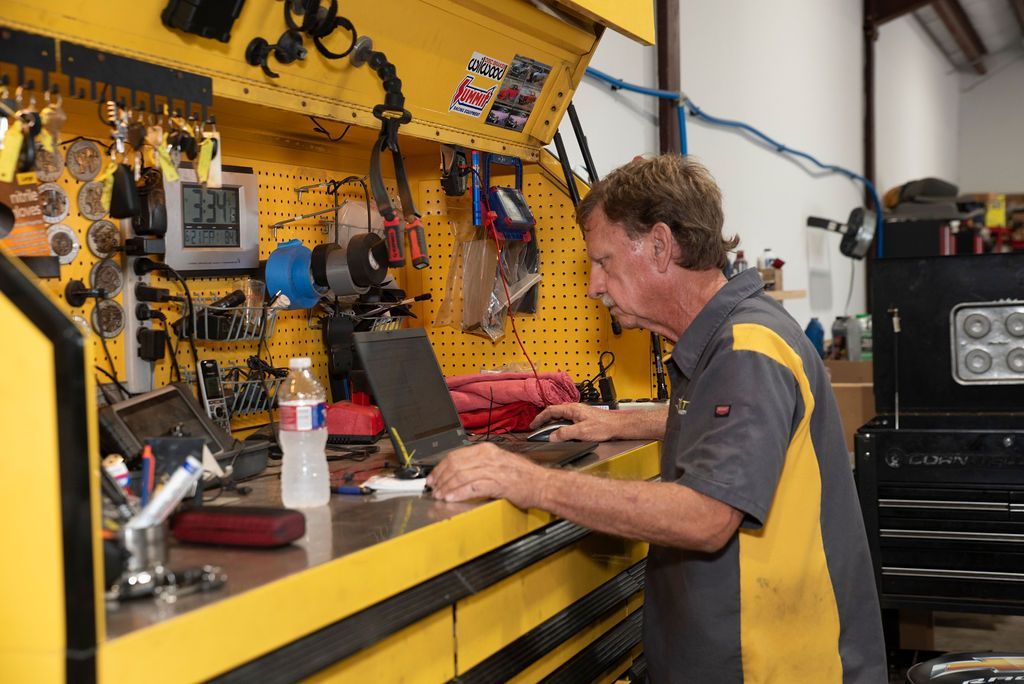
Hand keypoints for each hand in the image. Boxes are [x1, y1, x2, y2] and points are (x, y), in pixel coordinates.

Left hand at [426, 442, 548, 508]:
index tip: (434, 476)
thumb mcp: (500, 462)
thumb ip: (480, 464)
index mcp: (487, 450)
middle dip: (440, 477)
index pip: (456, 455)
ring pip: (460, 475)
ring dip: (447, 487)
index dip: (441, 467)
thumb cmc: (524, 476)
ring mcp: (492, 469)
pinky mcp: (497, 483)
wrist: (543, 484)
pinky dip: (458, 493)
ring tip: (440, 495)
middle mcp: (488, 457)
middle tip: (433, 487)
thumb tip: (460, 472)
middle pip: (455, 465)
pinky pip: (471, 487)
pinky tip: (451, 498)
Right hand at [530, 403, 620, 441]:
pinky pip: (567, 421)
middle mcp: (574, 409)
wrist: (618, 426)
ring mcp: (579, 413)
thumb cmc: (604, 426)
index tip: (533, 426)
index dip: (539, 418)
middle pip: (554, 414)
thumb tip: (552, 437)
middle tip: (537, 430)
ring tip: (548, 434)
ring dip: (553, 425)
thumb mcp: (581, 431)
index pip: (550, 411)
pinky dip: (561, 427)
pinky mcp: (583, 419)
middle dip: (544, 422)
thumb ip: (565, 434)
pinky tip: (562, 434)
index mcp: (572, 409)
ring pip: (561, 418)